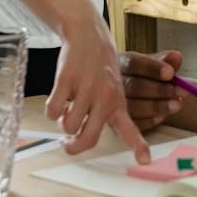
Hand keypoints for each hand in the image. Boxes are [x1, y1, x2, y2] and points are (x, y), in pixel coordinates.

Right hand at [48, 25, 151, 161]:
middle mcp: (105, 97)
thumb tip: (76, 140)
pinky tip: (58, 98)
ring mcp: (86, 88)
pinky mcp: (66, 80)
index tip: (145, 161)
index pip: (130, 128)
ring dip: (62, 122)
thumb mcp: (111, 90)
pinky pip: (53, 110)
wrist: (88, 35)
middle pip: (88, 139)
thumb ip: (102, 116)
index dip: (137, 145)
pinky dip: (51, 110)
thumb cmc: (99, 69)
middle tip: (68, 143)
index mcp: (118, 103)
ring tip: (67, 107)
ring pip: (68, 126)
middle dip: (74, 147)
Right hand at [120, 48, 184, 132]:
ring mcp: (112, 104)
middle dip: (159, 90)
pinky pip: (133, 123)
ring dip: (158, 106)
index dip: (153, 68)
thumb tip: (176, 57)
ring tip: (177, 104)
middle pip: (133, 86)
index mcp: (121, 63)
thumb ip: (166, 60)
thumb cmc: (145, 76)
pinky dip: (150, 120)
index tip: (171, 73)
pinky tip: (163, 116)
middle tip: (181, 91)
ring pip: (133, 106)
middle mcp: (112, 82)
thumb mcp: (155, 64)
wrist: (134, 92)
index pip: (134, 63)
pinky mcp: (116, 122)